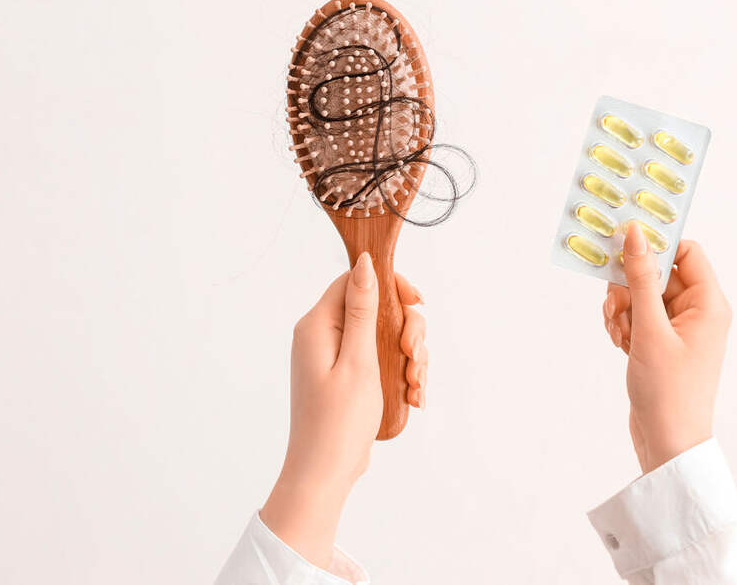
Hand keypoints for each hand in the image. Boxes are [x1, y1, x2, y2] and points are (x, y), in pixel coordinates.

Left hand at [260, 252, 427, 567]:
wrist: (324, 474)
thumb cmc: (337, 421)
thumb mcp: (358, 360)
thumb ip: (362, 309)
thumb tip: (365, 262)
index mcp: (318, 325)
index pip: (356, 280)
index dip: (391, 286)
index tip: (418, 303)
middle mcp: (324, 336)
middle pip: (376, 308)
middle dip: (406, 330)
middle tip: (415, 357)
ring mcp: (336, 358)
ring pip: (384, 336)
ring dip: (409, 358)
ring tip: (415, 387)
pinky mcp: (348, 377)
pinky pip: (381, 361)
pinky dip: (400, 374)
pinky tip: (412, 397)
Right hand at [602, 223, 731, 473]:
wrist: (668, 444)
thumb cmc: (669, 392)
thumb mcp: (650, 330)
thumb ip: (640, 279)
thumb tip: (636, 235)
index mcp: (708, 304)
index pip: (686, 252)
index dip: (656, 247)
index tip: (623, 247)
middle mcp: (697, 312)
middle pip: (657, 274)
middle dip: (629, 287)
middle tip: (615, 307)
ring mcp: (678, 329)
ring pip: (642, 296)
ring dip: (622, 308)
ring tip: (619, 333)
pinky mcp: (661, 344)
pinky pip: (638, 317)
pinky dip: (624, 325)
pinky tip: (619, 344)